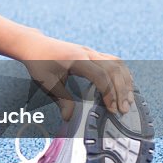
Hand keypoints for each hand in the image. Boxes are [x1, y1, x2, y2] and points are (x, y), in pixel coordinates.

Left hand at [14, 32, 134, 118]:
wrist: (34, 44)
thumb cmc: (38, 62)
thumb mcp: (47, 83)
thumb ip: (61, 99)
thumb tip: (69, 117)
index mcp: (77, 59)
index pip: (101, 75)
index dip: (109, 93)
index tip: (112, 109)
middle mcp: (87, 52)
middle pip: (113, 69)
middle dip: (122, 90)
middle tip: (124, 109)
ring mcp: (91, 51)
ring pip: (117, 63)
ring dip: (125, 81)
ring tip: (128, 100)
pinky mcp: (92, 53)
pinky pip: (113, 61)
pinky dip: (122, 73)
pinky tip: (125, 85)